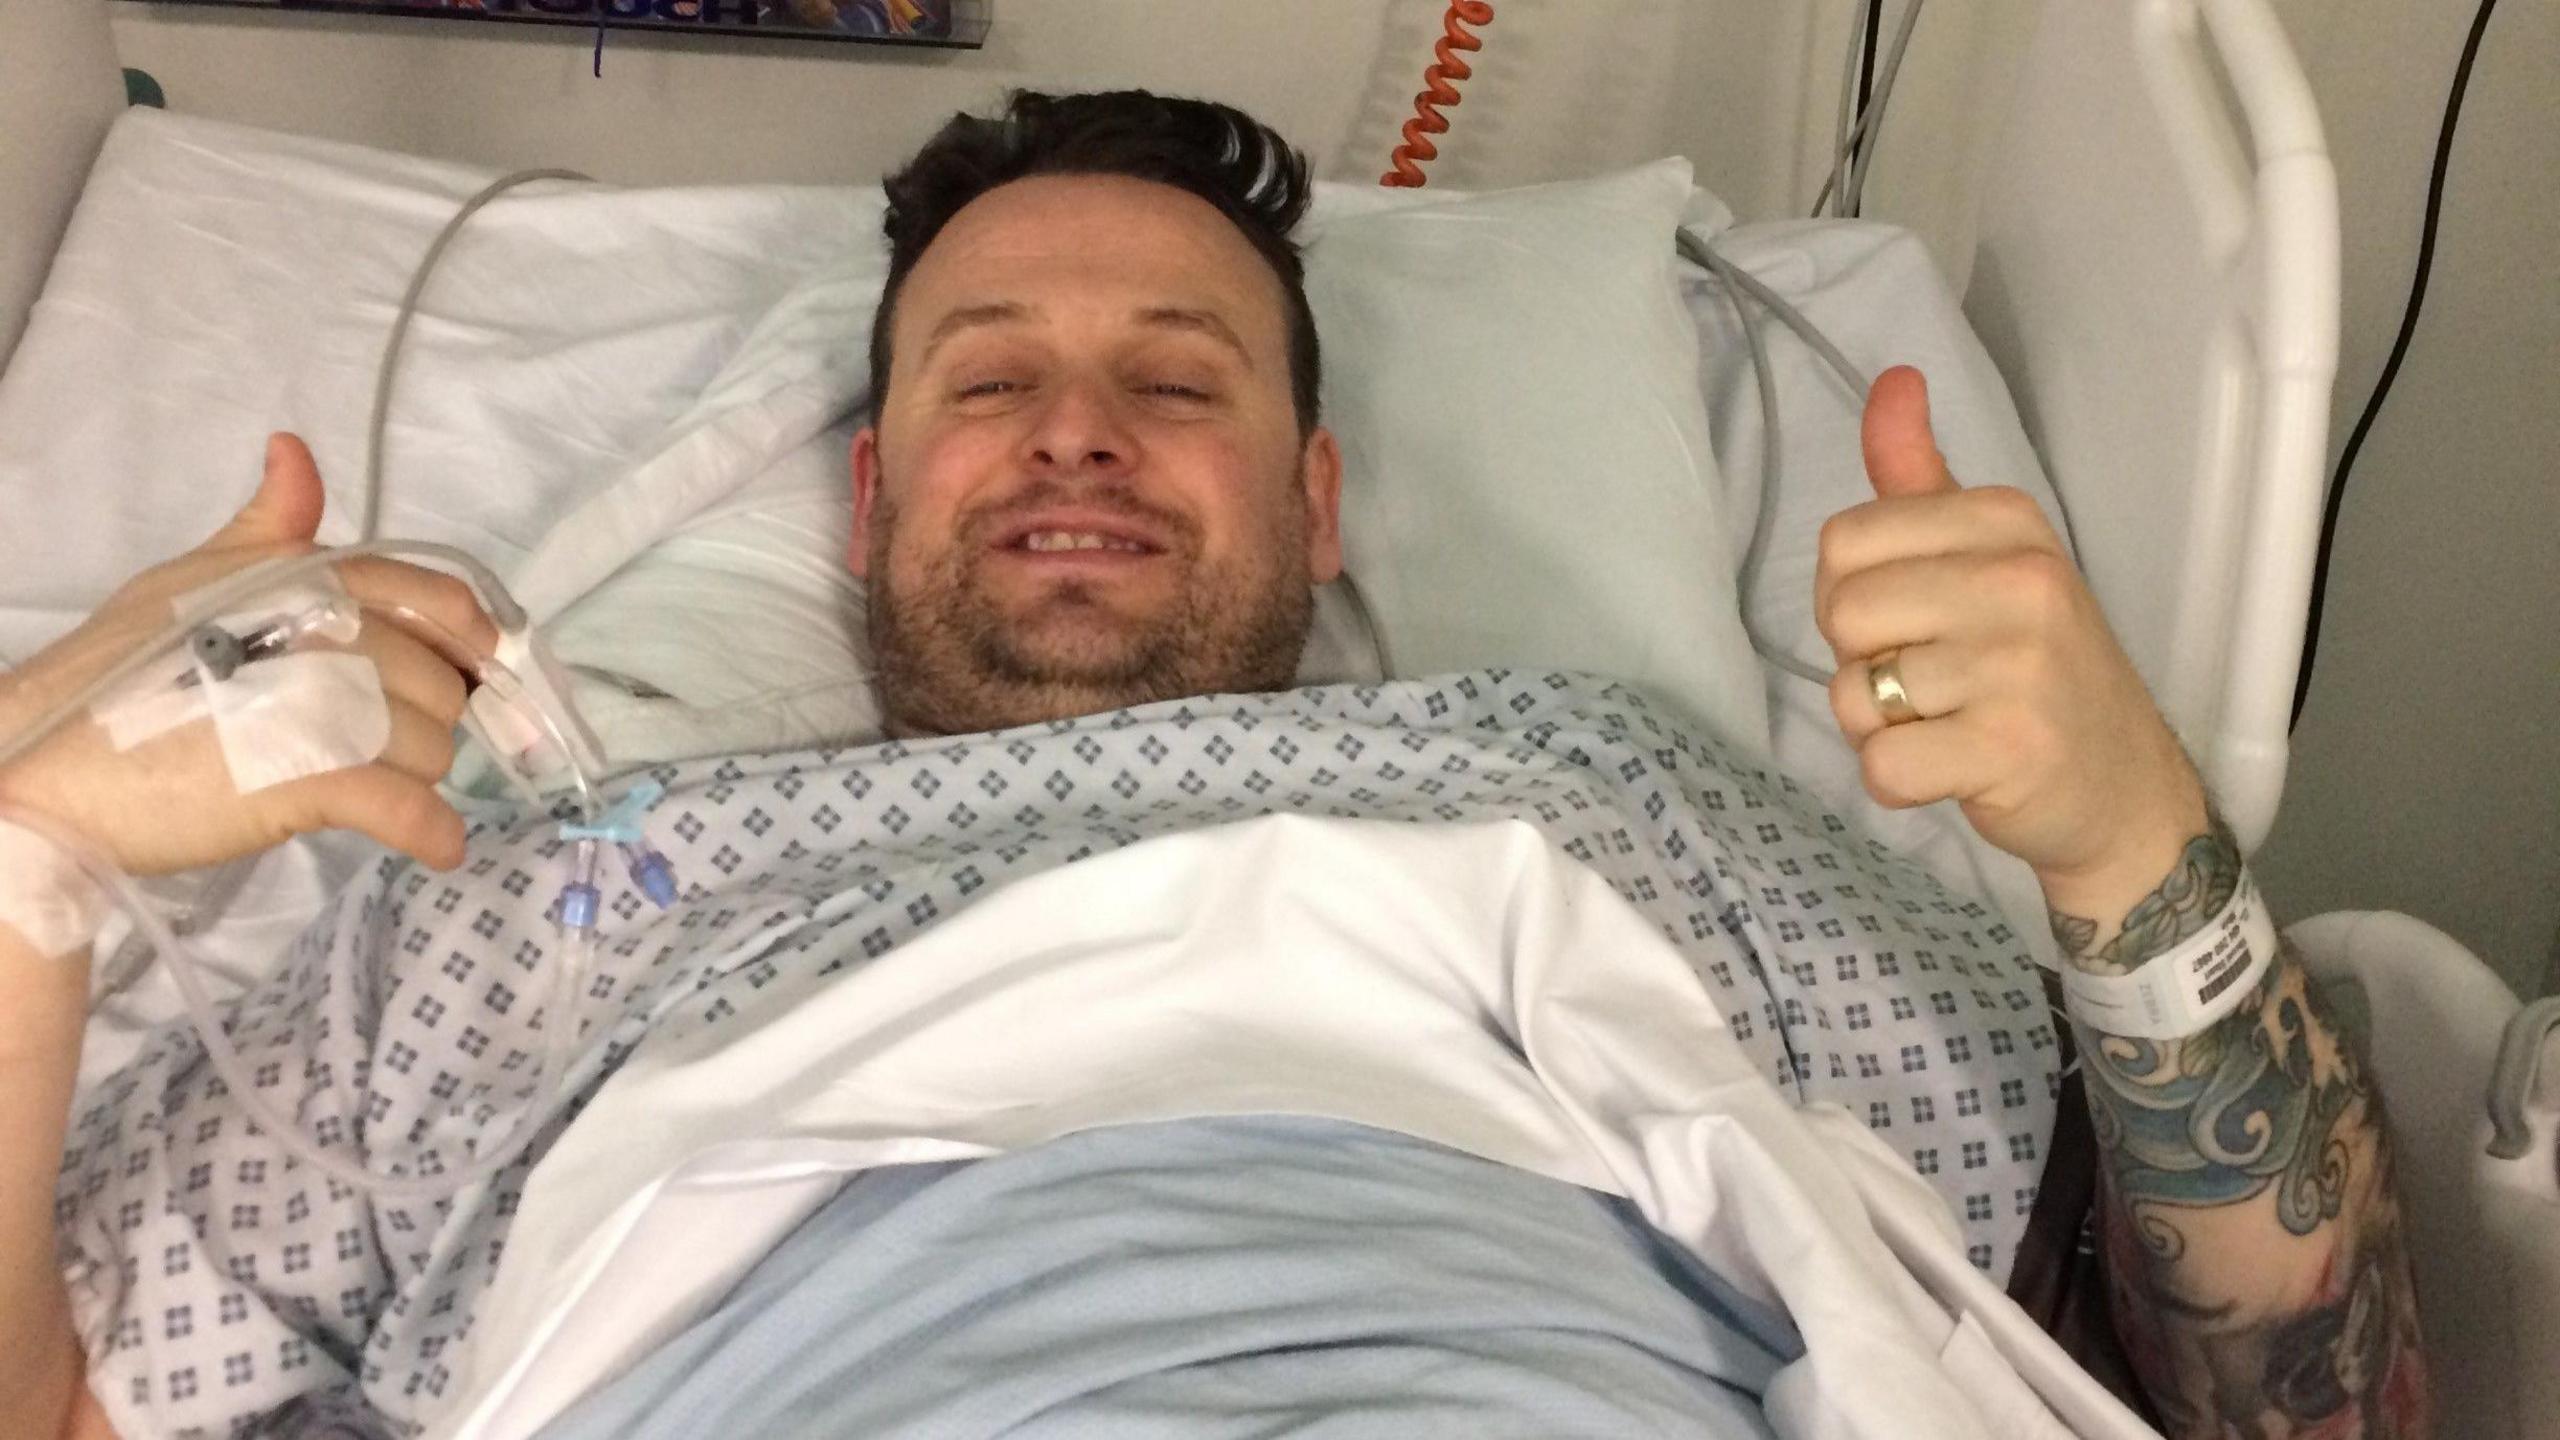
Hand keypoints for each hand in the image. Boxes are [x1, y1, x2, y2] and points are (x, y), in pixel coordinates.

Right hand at [0, 435, 495, 876]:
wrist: (50, 766)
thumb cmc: (117, 673)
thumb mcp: (193, 577)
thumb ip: (267, 528)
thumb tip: (295, 452)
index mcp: (307, 581)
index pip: (429, 597)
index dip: (467, 634)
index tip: (476, 663)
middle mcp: (330, 633)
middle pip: (437, 684)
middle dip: (422, 718)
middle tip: (379, 743)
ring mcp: (326, 707)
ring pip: (432, 748)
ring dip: (417, 776)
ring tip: (370, 788)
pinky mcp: (315, 780)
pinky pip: (412, 811)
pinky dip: (434, 834)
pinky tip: (436, 845)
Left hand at [1815, 367, 2206, 900]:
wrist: (2122, 784)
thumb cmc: (2034, 665)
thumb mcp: (1988, 554)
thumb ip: (1920, 475)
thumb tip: (1892, 379)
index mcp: (2006, 520)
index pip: (1844, 542)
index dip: (1855, 595)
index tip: (1913, 621)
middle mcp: (2020, 580)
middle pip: (1842, 613)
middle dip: (1862, 661)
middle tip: (1930, 681)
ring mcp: (2019, 666)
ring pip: (1855, 695)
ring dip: (1882, 726)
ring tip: (1948, 725)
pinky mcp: (2010, 748)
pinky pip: (1883, 764)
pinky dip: (1899, 780)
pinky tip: (1953, 768)